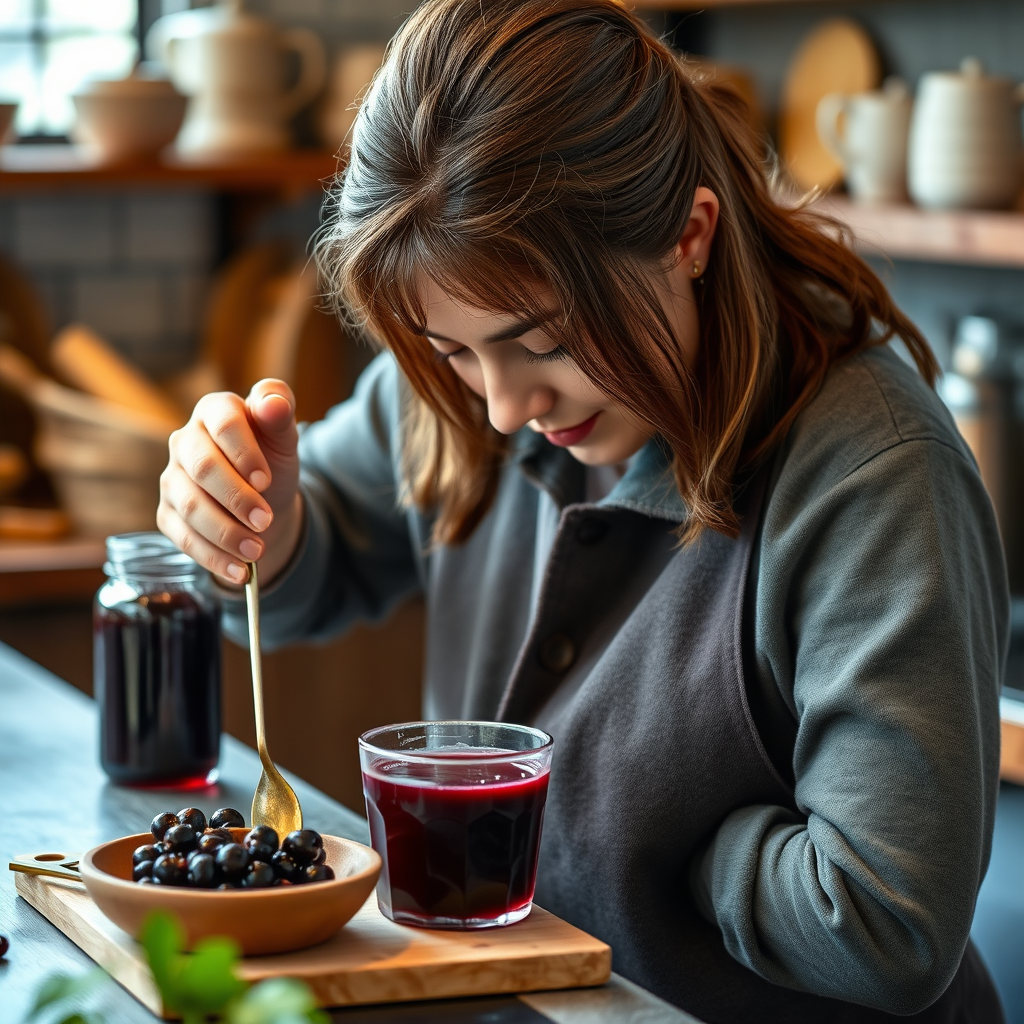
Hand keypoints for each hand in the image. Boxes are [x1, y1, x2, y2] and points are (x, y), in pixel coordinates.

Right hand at [158, 380, 303, 585]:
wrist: (265, 501)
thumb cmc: (272, 460)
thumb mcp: (284, 438)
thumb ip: (280, 413)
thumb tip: (273, 401)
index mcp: (215, 411)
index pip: (223, 424)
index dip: (244, 452)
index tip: (266, 479)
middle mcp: (186, 441)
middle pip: (202, 467)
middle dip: (236, 497)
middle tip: (264, 520)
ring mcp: (172, 479)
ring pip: (190, 506)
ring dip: (225, 533)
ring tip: (257, 550)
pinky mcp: (168, 514)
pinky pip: (183, 537)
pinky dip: (213, 557)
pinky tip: (239, 571)